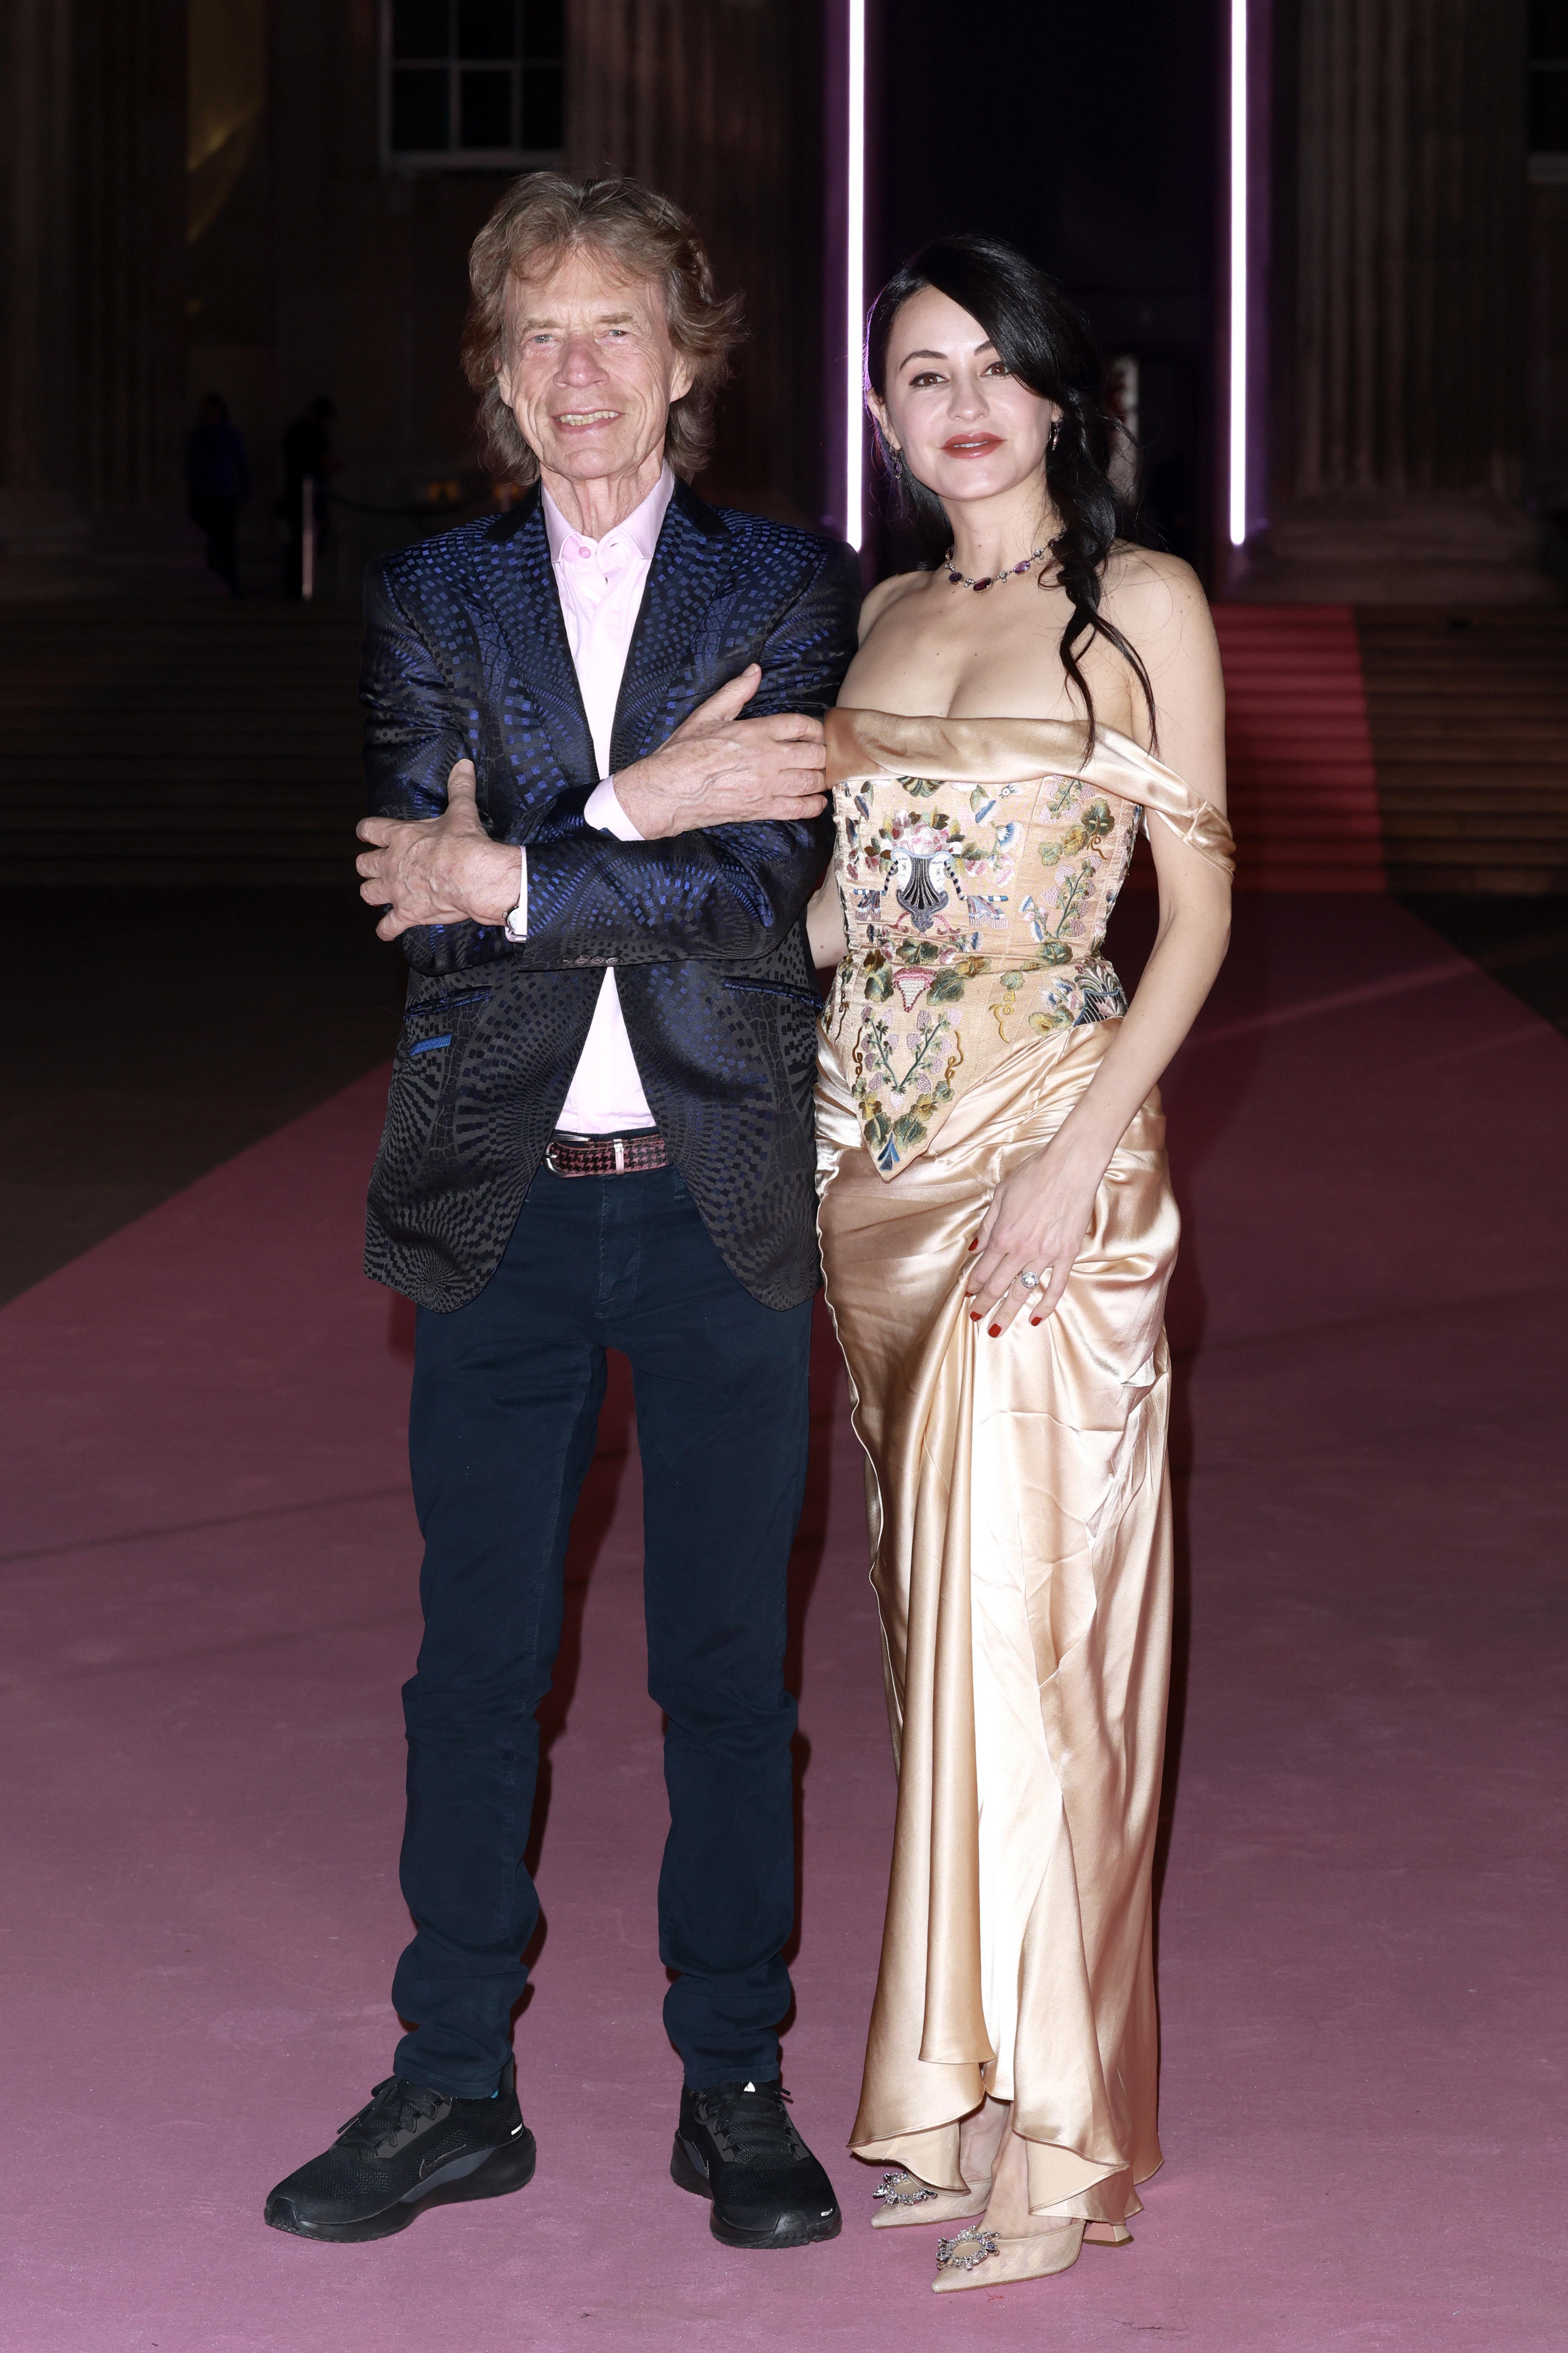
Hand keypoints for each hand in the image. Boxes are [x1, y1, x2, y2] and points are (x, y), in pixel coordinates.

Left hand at [355, 760, 519, 939]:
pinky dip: (386, 929)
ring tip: (379, 893)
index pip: (371, 829)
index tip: (365, 832)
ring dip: (372, 893)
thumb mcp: (461, 810)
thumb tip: (464, 765)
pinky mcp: (408, 913)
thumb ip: (459, 788)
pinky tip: (387, 930)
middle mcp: (392, 863)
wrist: (473, 875)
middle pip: (364, 864)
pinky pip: (389, 926)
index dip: (366, 831)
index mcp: (401, 836)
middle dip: (368, 865)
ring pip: (368, 893)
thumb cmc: (465, 843)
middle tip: (375, 866)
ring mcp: (397, 890)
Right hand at [613, 663, 827, 838]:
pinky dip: (813, 805)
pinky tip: (816, 801)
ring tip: (820, 775)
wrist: (667, 791)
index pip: (801, 725)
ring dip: (821, 778)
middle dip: (822, 754)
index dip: (815, 728)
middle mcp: (767, 758)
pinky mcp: (762, 809)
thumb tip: (755, 670)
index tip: (816, 732)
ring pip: (811, 781)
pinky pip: (799, 809)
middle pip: (814, 754)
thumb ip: (735, 692)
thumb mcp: (707, 714)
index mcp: (756, 732)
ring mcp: (767, 786)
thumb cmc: (683, 752)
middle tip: (821, 755)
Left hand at [964, 1135, 1102, 1334]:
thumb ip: (987, 1225)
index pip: (983, 1269)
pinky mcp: (1067, 1254)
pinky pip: (1056, 1286)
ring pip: (1023, 1292)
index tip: (968, 1295)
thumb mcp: (1000, 1195)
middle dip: (984, 1304)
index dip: (974, 1285)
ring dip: (1008, 1313)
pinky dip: (1046, 1305)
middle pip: (998, 1286)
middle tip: (976, 1317)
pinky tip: (1035, 1318)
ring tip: (997, 1329)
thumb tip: (974, 1248)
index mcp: (1003, 1234)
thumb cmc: (1034, 1175)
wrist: (1070, 1166)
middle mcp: (1022, 1250)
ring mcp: (1046, 1255)